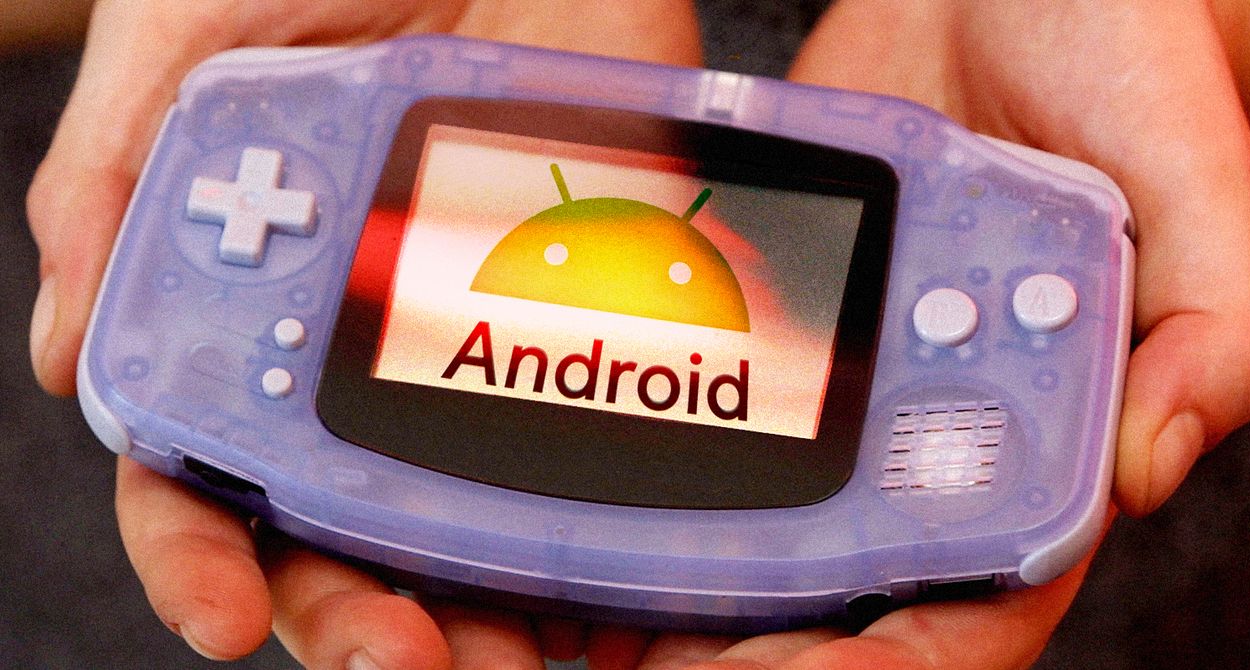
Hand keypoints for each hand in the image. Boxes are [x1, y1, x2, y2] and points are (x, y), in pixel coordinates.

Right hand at [26, 0, 699, 664]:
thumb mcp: (184, 40)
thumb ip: (117, 183)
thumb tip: (69, 360)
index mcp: (252, 304)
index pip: (203, 472)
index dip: (200, 557)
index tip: (224, 615)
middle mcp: (366, 340)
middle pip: (347, 524)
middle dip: (360, 612)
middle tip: (401, 662)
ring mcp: (484, 328)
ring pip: (478, 509)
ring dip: (488, 604)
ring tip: (511, 659)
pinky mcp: (595, 297)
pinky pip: (607, 427)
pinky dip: (612, 516)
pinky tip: (617, 578)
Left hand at [604, 1, 1249, 667]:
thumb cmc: (1124, 67)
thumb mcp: (1200, 182)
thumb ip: (1213, 325)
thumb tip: (1147, 464)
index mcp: (1051, 422)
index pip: (976, 589)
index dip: (879, 662)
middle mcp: (948, 415)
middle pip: (853, 574)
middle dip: (754, 643)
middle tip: (643, 665)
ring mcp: (865, 367)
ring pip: (782, 503)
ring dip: (699, 573)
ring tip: (599, 615)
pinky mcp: (800, 308)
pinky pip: (739, 396)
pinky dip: (678, 454)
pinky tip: (598, 489)